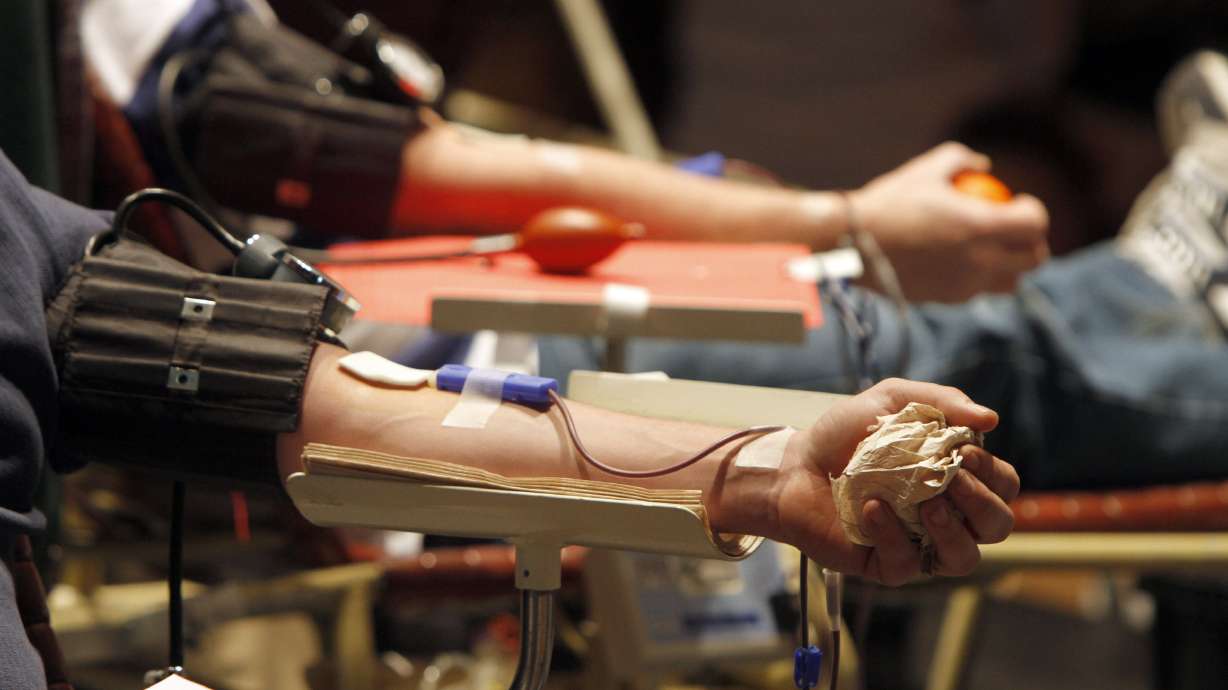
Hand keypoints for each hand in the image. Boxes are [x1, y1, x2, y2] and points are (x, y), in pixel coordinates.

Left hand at [772, 378, 1018, 584]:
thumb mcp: (890, 401)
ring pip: (964, 558)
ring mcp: (918, 543)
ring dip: (953, 531)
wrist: (794, 464)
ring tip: (927, 505)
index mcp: (956, 477)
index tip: (964, 451)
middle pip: (996, 526)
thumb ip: (940, 401)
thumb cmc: (843, 435)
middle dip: (983, 503)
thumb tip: (991, 418)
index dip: (994, 473)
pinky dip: (891, 534)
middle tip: (952, 479)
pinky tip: (872, 508)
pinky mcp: (886, 564)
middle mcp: (946, 515)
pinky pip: (906, 564)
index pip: (1003, 485)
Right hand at [849, 142, 1049, 301]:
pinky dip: (977, 277)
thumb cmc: (889, 202)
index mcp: (980, 226)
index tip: (1018, 203)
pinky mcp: (947, 299)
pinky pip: (977, 291)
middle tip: (1014, 230)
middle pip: (1034, 260)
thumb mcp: (926, 169)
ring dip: (1009, 266)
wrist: (853, 246)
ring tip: (990, 250)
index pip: (1035, 225)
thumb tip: (984, 166)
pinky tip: (958, 261)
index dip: (1034, 212)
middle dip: (1032, 243)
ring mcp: (964, 285)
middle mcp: (980, 261)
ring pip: (1010, 282)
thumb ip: (961, 160)